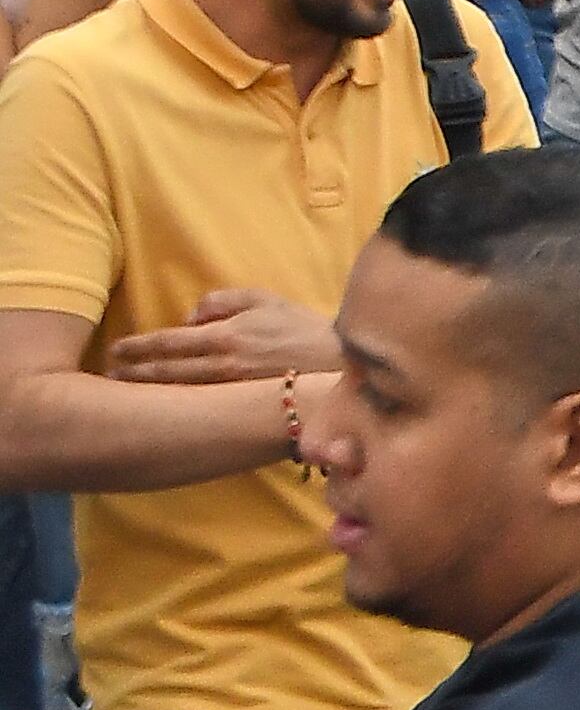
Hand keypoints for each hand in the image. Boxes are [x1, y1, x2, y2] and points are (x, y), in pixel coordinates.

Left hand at [108, 290, 342, 386]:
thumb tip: (191, 316)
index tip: (115, 350)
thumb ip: (225, 300)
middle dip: (133, 372)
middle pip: (166, 371)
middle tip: (109, 374)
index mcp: (227, 335)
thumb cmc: (306, 329)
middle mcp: (224, 366)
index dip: (138, 346)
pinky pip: (199, 406)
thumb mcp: (267, 299)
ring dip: (147, 391)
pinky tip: (160, 405)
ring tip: (124, 389)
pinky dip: (174, 404)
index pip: (169, 341)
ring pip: (177, 392)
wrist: (341, 367)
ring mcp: (231, 392)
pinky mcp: (240, 409)